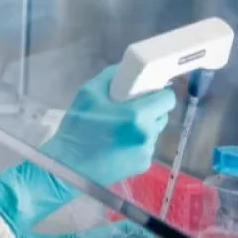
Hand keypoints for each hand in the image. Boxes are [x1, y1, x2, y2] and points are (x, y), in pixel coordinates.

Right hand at [39, 64, 176, 186]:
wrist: (70, 167)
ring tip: (121, 129)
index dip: (159, 93)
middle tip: (130, 109)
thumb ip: (110, 77)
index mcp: (138, 115)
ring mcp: (147, 152)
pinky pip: (146, 147)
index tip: (147, 93)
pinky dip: (137, 142)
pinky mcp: (143, 166)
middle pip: (163, 115)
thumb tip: (125, 70)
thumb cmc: (77, 128)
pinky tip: (118, 144)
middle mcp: (148, 134)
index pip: (168, 99)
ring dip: (144, 126)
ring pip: (154, 132)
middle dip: (151, 109)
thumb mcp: (87, 94)